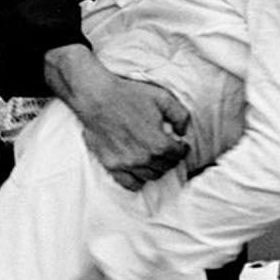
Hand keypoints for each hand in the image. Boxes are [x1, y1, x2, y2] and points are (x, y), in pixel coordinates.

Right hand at [45, 48, 189, 189]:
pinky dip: (138, 180)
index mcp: (159, 143)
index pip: (179, 155)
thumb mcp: (162, 98)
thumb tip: (183, 132)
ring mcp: (127, 164)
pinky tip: (139, 171)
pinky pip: (130, 184)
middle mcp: (144, 158)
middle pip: (166, 167)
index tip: (181, 145)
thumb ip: (180, 116)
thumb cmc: (128, 95)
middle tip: (168, 150)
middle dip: (170, 158)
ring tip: (154, 158)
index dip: (182, 149)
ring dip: (156, 168)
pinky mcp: (112, 165)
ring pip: (150, 176)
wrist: (97, 97)